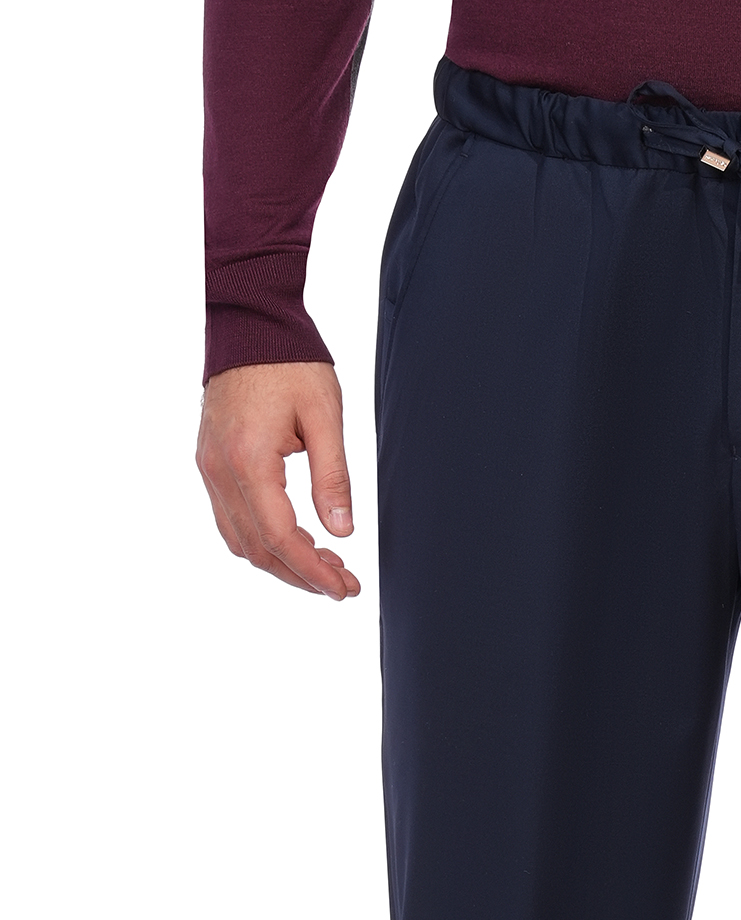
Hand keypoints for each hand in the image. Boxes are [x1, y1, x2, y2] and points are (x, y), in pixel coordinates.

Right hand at [197, 363, 360, 600]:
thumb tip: (342, 532)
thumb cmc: (290, 364)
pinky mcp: (210, 463)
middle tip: (344, 584)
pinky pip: (230, 520)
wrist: (249, 324)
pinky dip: (262, 541)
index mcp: (249, 461)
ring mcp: (209, 468)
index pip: (280, 538)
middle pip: (258, 550)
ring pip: (241, 541)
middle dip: (302, 575)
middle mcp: (220, 470)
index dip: (313, 571)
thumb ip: (333, 477)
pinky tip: (294, 540)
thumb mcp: (325, 417)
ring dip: (282, 563)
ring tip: (325, 566)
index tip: (345, 589)